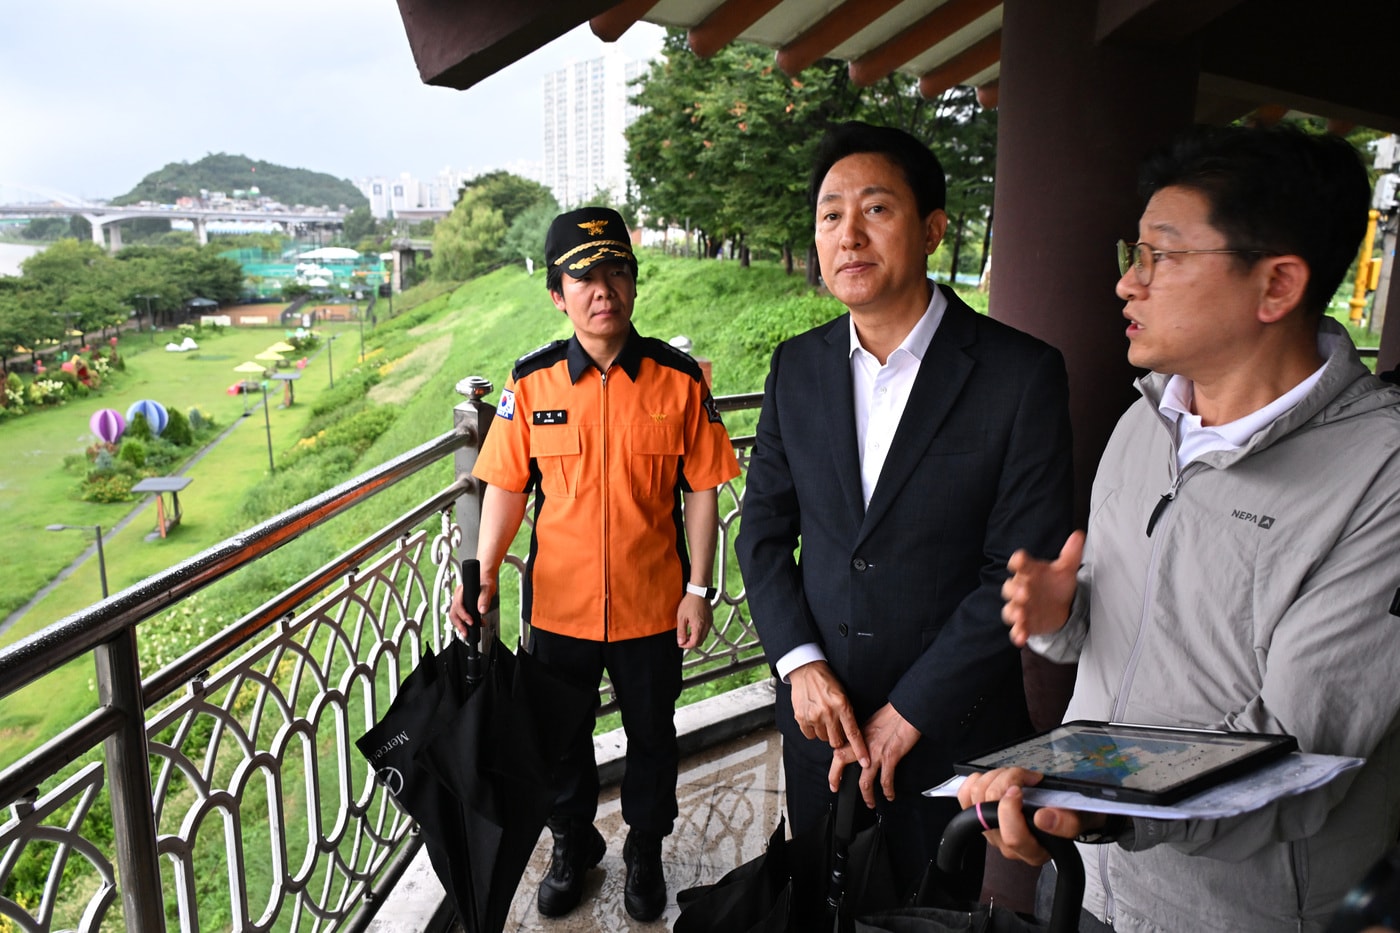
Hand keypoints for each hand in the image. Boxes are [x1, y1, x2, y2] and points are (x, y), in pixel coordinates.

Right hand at [447, 573, 496, 637]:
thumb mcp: (487, 589)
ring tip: (466, 633)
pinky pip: (458, 615)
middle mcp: (458, 596)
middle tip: (466, 633)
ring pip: (454, 615)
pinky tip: (470, 627)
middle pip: (453, 612)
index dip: (463, 615)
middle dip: (459, 624)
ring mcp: (458, 601)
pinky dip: (462, 622)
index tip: (471, 622)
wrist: (485, 580)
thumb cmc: (485, 582)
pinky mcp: (461, 605)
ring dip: (459, 625)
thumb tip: (482, 610)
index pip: (458, 605)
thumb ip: (485, 599)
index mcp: (461, 591)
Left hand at [676, 593, 711, 648]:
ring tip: (687, 634)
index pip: (694, 643)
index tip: (680, 643)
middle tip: (683, 640)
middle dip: (691, 643)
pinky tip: (693, 628)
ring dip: (695, 638)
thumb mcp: (681, 617)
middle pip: (700, 642)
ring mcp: (709, 623)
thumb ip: (681, 631)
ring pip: (703, 637)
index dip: (686, 646)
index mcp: (699, 627)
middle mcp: (706, 626)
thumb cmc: (691, 602)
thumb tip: (680, 641)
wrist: (699, 592)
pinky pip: (706, 630)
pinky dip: (700, 633)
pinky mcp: (710, 619)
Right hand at [789, 661, 868, 767]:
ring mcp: (813, 716)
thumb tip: (850, 734)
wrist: (806, 670)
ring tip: (823, 718)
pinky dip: (813, 730)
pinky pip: (810, 735)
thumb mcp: (843, 695)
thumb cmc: (826, 681)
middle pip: (837, 741)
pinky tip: (813, 718)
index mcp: (842, 705)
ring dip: (825, 733)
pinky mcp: (801, 717)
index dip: (860, 750)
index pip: (853, 733)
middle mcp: (828, 712)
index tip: (866, 762)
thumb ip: (847, 714)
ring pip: (823, 738)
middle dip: (838, 738)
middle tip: (835, 727)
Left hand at [827, 702, 919, 806]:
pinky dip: (887, 790)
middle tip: (835, 787)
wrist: (907, 711)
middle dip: (835, 777)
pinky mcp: (890, 757)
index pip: (839, 749)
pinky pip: (886, 780)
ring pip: (864, 780)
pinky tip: (889, 795)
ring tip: (869, 803)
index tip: (833, 772)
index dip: (833, 762)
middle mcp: (864, 744)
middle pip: (841, 761)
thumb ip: (865, 736)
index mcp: (859, 735)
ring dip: (866, 795)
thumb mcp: (873, 722)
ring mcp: (876, 753)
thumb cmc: (894, 714)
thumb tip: (862, 745)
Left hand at [956, 767, 1104, 864]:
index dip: (1010, 810)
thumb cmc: (1069, 815)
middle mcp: (1007, 845)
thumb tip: (1043, 819)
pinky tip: (994, 778)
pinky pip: (964, 796)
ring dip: (993, 777)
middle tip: (1025, 775)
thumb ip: (1066, 823)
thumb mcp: (1079, 819)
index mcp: (1033, 852)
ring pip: (975, 798)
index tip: (1021, 788)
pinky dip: (976, 780)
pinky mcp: (978, 817)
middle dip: (1005, 782)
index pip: (1012, 838)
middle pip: (988, 811)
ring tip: (1014, 774)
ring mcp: (990, 831)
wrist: (1062, 812)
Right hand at [1001, 531, 1083, 646]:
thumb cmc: (1057, 584)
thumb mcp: (1066, 569)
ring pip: (1009, 610)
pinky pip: (1016, 629)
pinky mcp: (1024, 624)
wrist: (1060, 606)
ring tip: (1020, 616)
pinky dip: (1017, 633)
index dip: (1018, 562)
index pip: (1019, 563)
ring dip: (1013, 612)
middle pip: (1009, 587)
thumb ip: (1071, 553)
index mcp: (1029, 571)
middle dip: (1014, 590)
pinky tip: (1022, 638)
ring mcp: (1021, 607)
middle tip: (1024, 593)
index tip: (1019, 561)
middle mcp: (1021, 588)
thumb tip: (1079, 534)